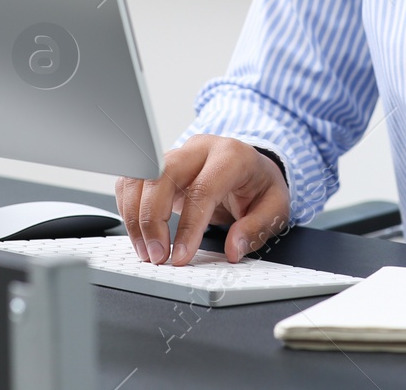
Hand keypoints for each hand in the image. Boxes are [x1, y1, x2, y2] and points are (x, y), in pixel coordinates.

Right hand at [114, 135, 290, 266]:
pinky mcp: (159, 165)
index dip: (188, 226)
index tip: (181, 256)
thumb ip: (256, 228)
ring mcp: (176, 153)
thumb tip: (233, 249)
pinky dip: (129, 209)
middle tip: (157, 256)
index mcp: (231, 156)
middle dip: (152, 220)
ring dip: (136, 217)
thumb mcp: (276, 208)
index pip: (202, 189)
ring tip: (147, 251)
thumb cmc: (261, 185)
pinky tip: (139, 234)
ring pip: (140, 176)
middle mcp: (200, 149)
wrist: (252, 166)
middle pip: (161, 175)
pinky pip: (132, 180)